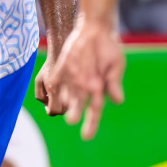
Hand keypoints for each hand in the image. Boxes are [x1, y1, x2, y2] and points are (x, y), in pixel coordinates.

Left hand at [47, 18, 126, 138]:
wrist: (94, 29)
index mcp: (98, 90)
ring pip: (64, 96)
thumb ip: (114, 82)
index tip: (86, 137)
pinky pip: (53, 83)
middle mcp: (82, 88)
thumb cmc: (108, 48)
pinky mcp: (60, 70)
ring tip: (62, 104)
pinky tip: (49, 91)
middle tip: (71, 119)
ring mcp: (70, 80)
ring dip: (63, 102)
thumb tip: (117, 101)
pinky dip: (51, 89)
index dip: (90, 125)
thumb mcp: (114, 64)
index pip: (94, 112)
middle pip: (77, 107)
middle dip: (74, 114)